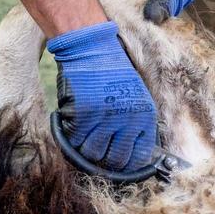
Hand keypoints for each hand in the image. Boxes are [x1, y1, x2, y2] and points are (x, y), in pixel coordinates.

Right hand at [47, 21, 160, 179]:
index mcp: (144, 117)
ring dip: (84, 148)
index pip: (137, 158)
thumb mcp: (136, 96)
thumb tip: (129, 157)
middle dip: (103, 161)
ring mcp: (104, 119)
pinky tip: (72, 121)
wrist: (92, 47)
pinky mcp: (82, 115)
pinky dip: (70, 134)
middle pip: (113, 160)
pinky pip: (73, 139)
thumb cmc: (113, 71)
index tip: (115, 166)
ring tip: (83, 135)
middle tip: (95, 154)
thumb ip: (135, 125)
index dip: (125, 165)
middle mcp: (127, 120)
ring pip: (91, 153)